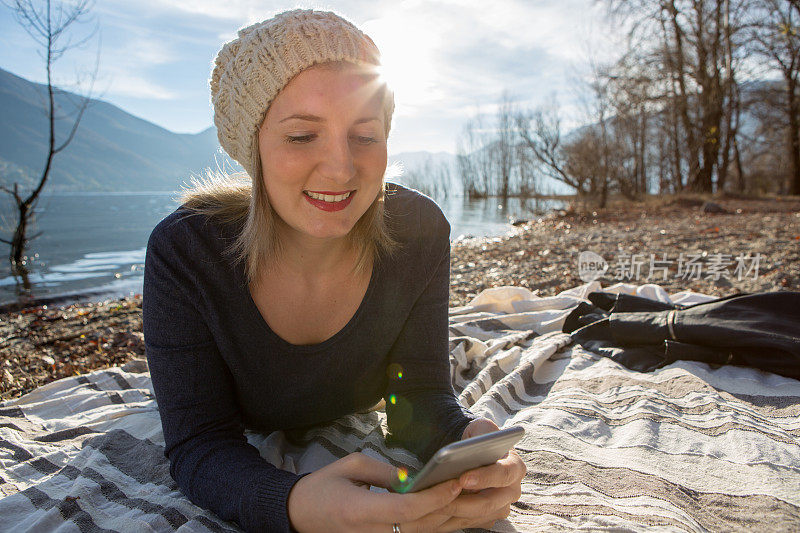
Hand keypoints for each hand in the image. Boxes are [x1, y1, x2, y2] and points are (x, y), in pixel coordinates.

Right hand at [287, 452, 464, 531]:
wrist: (299, 514)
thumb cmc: (323, 486)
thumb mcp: (351, 465)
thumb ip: (386, 472)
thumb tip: (416, 476)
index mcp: (360, 511)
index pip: (407, 510)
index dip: (434, 497)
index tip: (455, 482)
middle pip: (422, 526)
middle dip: (451, 507)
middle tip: (475, 487)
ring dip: (452, 519)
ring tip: (475, 500)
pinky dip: (439, 527)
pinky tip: (457, 514)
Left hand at [439, 418, 525, 530]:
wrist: (476, 452)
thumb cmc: (480, 438)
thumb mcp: (483, 427)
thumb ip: (483, 432)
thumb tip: (470, 449)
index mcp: (515, 467)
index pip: (503, 474)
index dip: (485, 478)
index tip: (463, 479)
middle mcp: (512, 491)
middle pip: (489, 503)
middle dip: (463, 502)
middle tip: (442, 499)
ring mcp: (501, 507)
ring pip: (477, 517)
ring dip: (454, 513)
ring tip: (432, 507)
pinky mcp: (487, 518)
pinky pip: (468, 524)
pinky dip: (450, 519)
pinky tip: (434, 512)